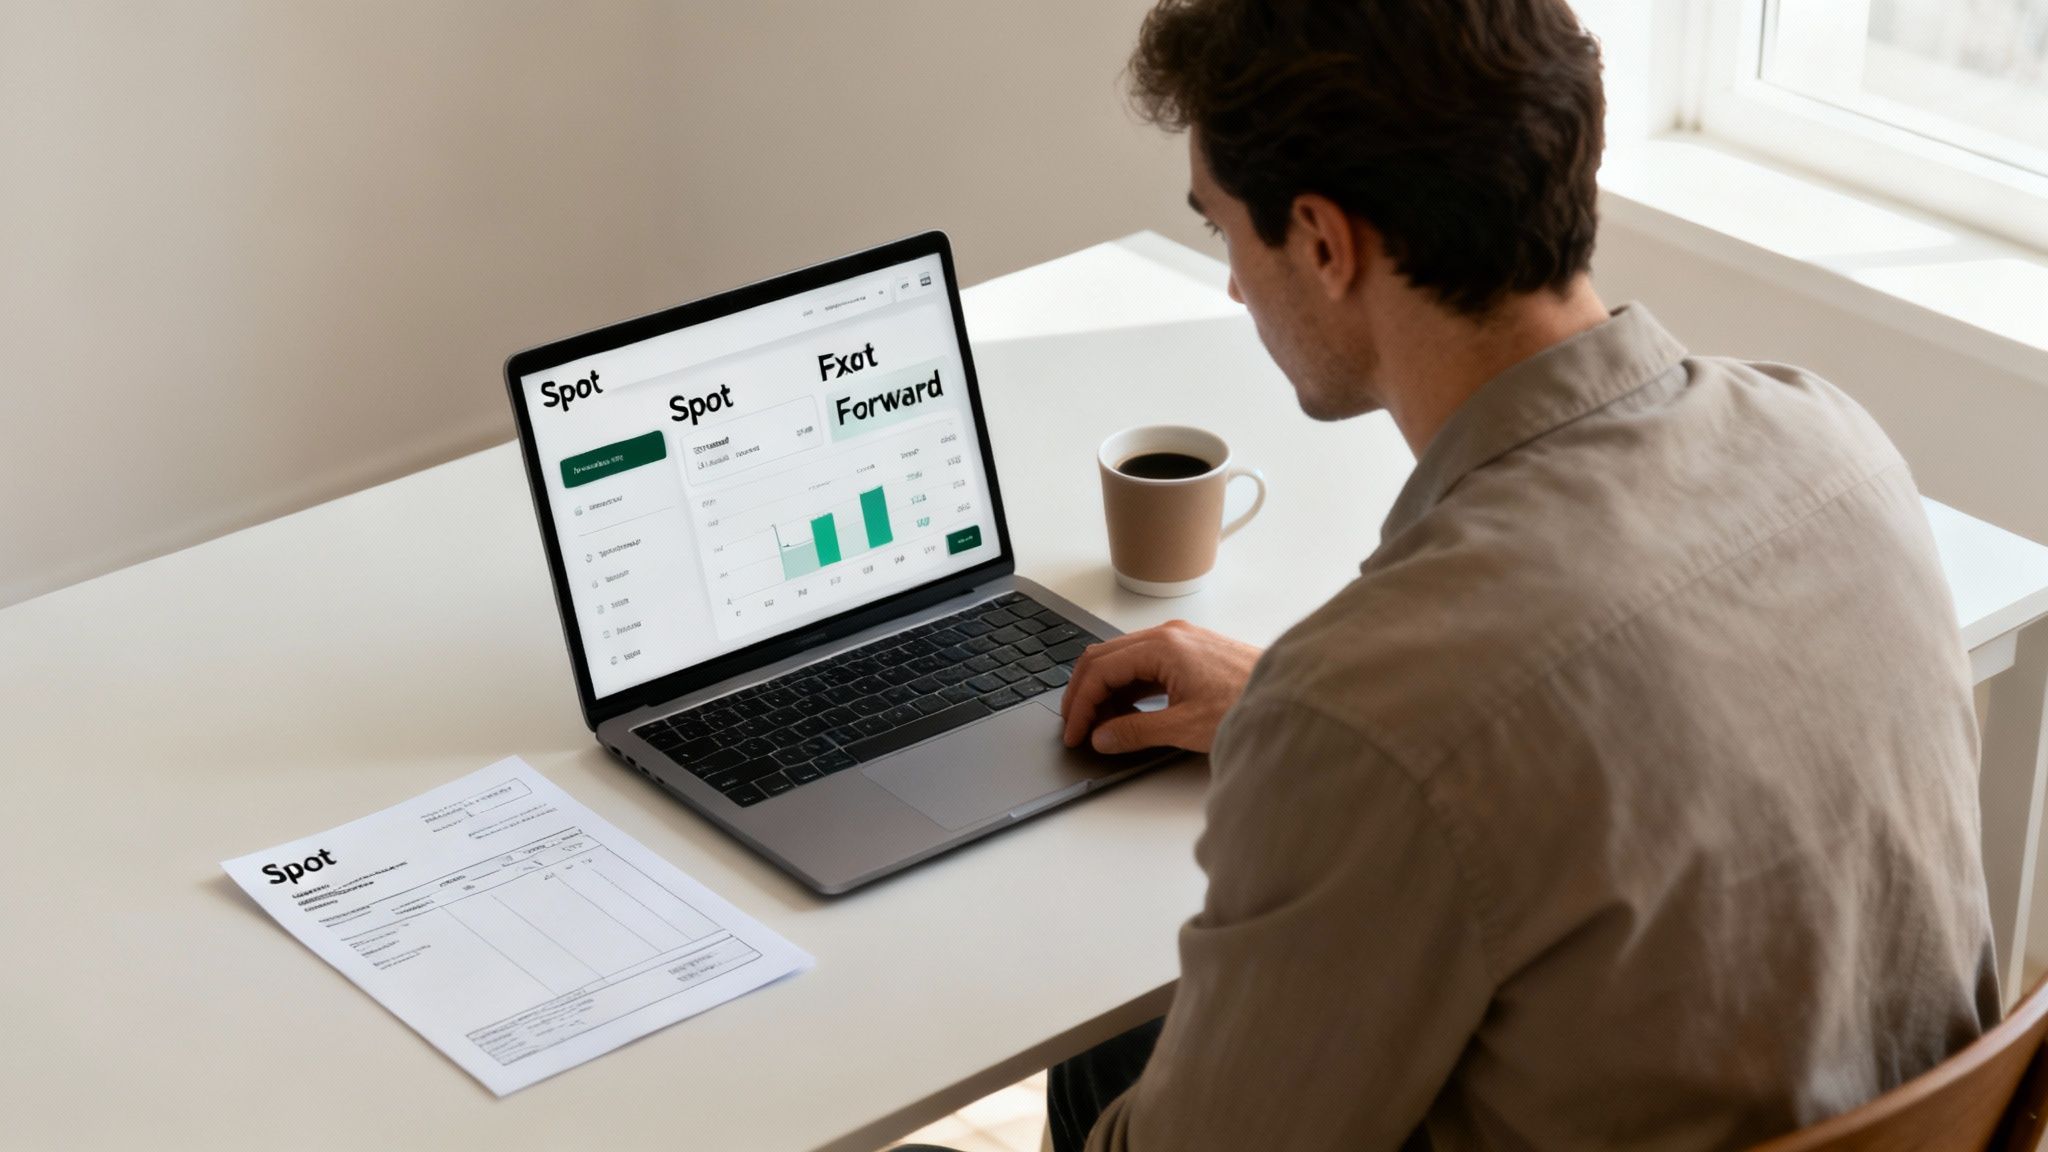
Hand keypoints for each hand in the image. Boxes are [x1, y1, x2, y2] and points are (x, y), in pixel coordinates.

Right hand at [1060, 619, 1262, 754]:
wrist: (1293, 696)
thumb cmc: (1249, 704)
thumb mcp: (1186, 726)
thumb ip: (1137, 731)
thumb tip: (1103, 737)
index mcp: (1163, 645)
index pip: (1100, 669)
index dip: (1080, 704)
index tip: (1075, 732)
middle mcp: (1168, 635)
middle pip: (1104, 658)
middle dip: (1084, 693)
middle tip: (1075, 726)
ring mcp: (1180, 640)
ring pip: (1123, 659)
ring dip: (1105, 690)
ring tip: (1100, 725)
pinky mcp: (1191, 652)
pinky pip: (1144, 664)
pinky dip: (1127, 686)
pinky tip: (1127, 712)